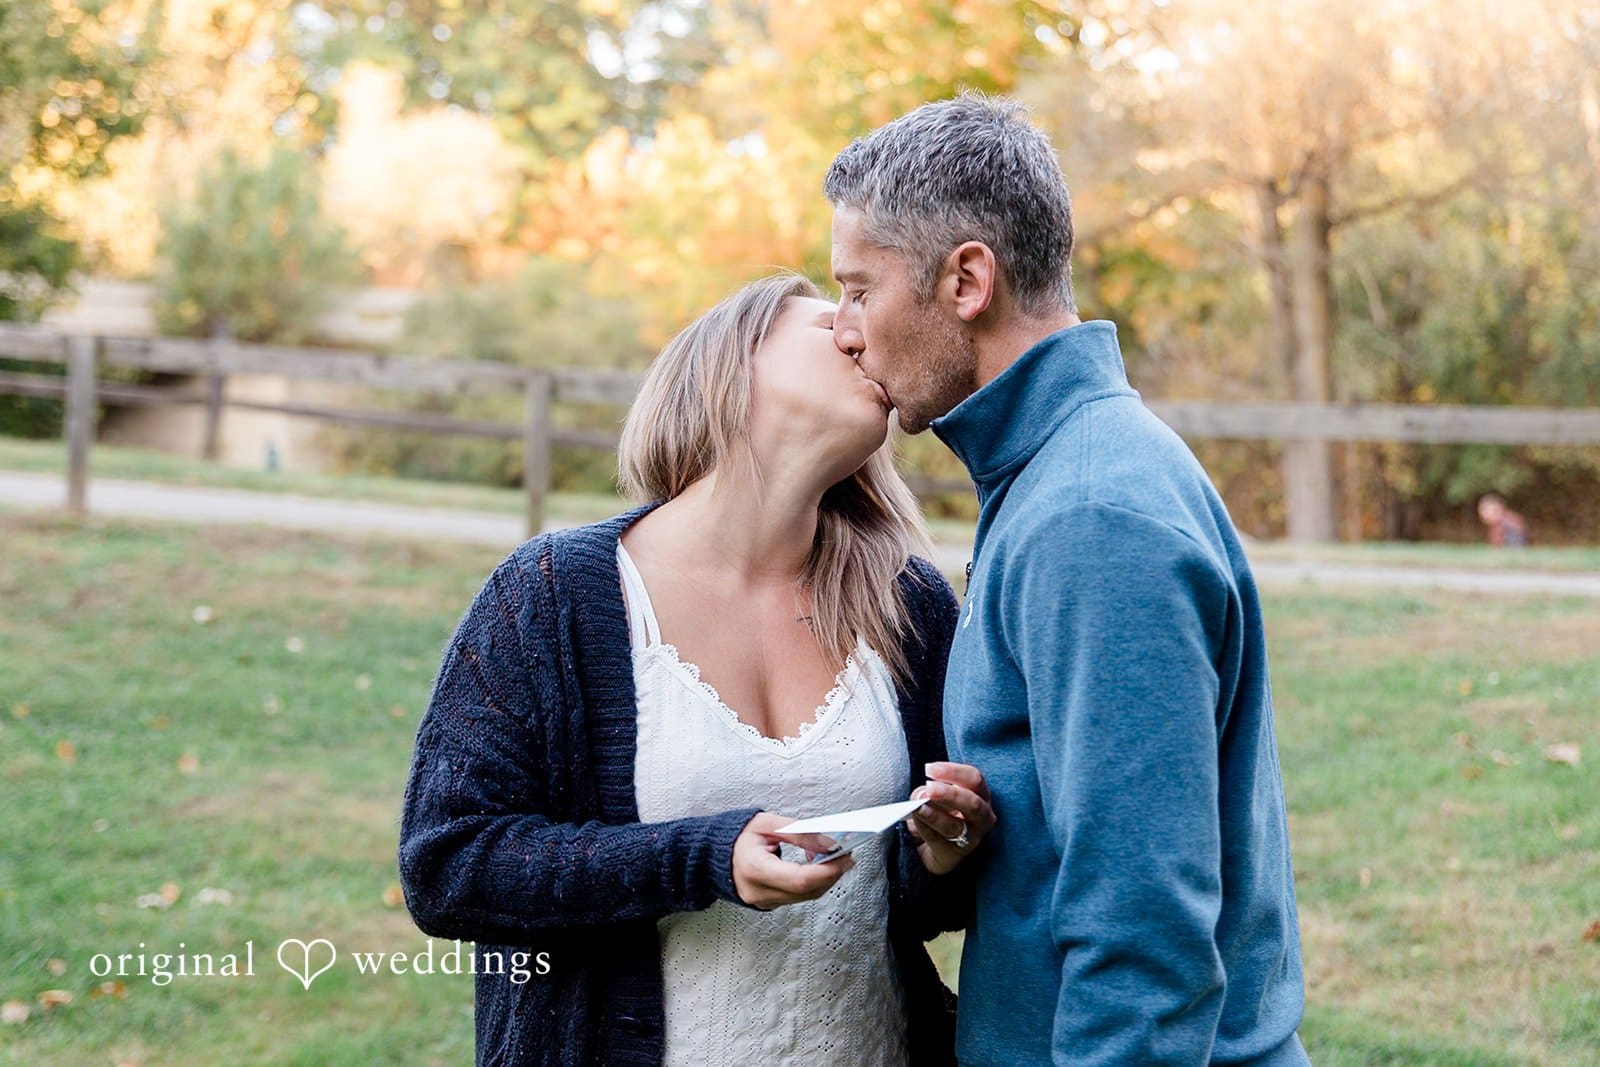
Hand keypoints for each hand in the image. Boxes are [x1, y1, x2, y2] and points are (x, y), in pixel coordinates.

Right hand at [732, 812, 854, 909]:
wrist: (713, 855)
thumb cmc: (737, 836)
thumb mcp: (767, 824)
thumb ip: (799, 833)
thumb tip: (829, 842)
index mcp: (754, 868)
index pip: (799, 879)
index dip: (826, 870)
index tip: (844, 857)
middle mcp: (758, 891)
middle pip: (807, 891)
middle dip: (831, 873)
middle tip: (846, 855)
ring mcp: (763, 901)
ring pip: (806, 896)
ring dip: (825, 879)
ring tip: (835, 858)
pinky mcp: (768, 903)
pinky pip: (798, 897)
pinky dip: (812, 883)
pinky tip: (818, 867)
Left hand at [905, 761, 995, 874]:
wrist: (936, 846)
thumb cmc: (940, 812)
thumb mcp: (935, 797)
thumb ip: (928, 792)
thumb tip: (921, 794)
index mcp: (981, 795)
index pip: (974, 779)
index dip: (953, 772)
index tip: (930, 769)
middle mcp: (982, 816)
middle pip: (972, 803)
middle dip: (950, 794)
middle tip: (929, 788)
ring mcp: (972, 837)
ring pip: (956, 826)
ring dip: (935, 815)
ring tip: (919, 807)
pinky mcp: (956, 854)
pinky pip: (939, 840)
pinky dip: (925, 829)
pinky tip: (915, 821)